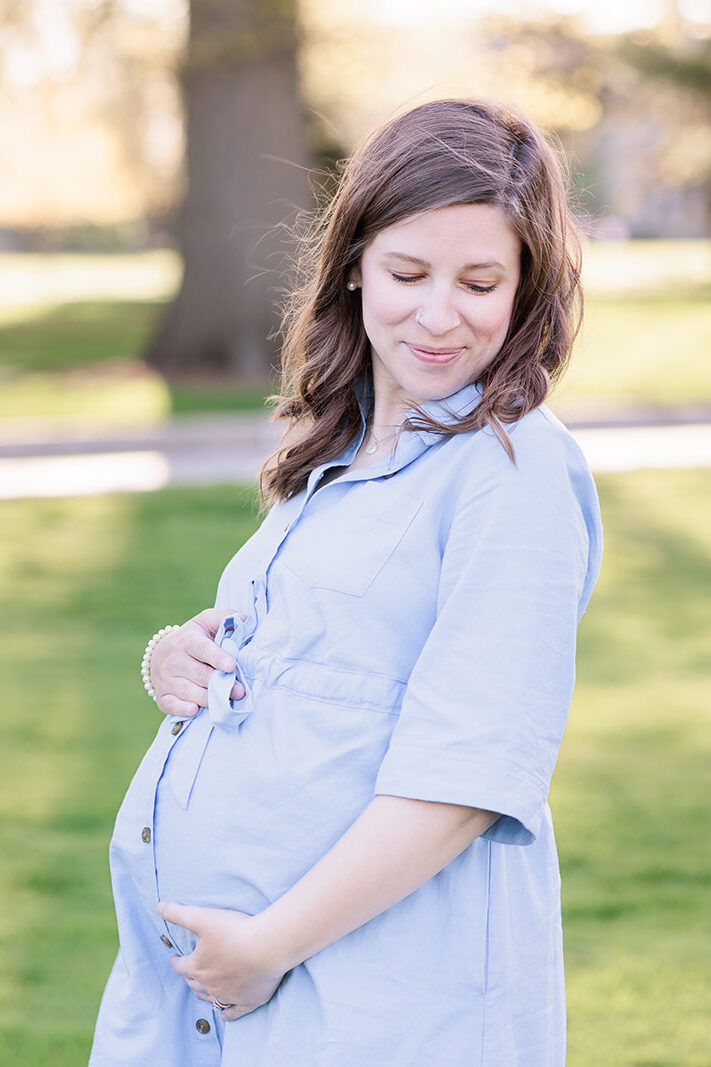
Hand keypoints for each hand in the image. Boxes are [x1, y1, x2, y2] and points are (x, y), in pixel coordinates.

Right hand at [151, 608, 247, 717]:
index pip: (202, 649)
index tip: (231, 666)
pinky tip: (195, 710)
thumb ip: (224, 618)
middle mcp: (175, 660)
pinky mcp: (163, 696)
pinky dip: (182, 709)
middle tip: (239, 691)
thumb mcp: (205, 622)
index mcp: (188, 641)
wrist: (162, 653)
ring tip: (225, 703)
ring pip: (188, 691)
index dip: (217, 657)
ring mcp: (167, 679)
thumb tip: (243, 619)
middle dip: (220, 684)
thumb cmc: (193, 638)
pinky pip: (171, 705)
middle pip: (199, 674)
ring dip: (207, 699)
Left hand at [157, 901, 287, 1020]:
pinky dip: (228, 1013)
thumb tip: (159, 907)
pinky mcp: (249, 1000)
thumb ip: (178, 913)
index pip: (181, 967)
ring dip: (203, 994)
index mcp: (198, 966)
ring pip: (211, 998)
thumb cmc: (235, 930)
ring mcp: (230, 995)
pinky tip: (225, 1014)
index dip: (176, 962)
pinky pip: (235, 1011)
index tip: (174, 957)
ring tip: (200, 989)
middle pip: (194, 984)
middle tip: (188, 971)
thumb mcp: (202, 917)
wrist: (267, 946)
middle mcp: (211, 985)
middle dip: (188, 977)